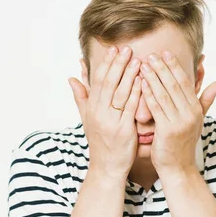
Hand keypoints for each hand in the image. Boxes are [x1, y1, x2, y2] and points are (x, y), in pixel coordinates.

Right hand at [68, 45, 142, 180]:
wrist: (106, 167)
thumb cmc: (100, 142)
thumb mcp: (87, 119)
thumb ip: (81, 97)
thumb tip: (72, 77)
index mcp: (91, 108)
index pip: (98, 81)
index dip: (106, 64)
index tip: (114, 49)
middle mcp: (99, 113)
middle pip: (108, 83)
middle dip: (118, 64)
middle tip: (126, 48)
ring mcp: (111, 122)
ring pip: (120, 94)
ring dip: (129, 75)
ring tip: (137, 60)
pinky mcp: (123, 131)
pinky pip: (130, 108)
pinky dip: (137, 94)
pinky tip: (143, 82)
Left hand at [139, 51, 215, 174]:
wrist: (178, 168)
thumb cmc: (183, 144)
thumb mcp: (197, 121)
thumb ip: (205, 101)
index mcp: (196, 110)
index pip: (186, 82)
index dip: (175, 66)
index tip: (165, 53)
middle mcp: (190, 114)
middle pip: (175, 85)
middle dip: (162, 68)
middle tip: (151, 54)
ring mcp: (180, 122)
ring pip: (165, 94)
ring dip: (153, 78)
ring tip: (143, 64)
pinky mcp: (168, 131)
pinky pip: (157, 108)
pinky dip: (148, 94)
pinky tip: (141, 83)